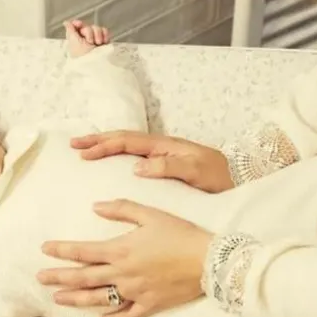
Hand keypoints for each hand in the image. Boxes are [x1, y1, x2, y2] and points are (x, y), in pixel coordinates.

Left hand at [39, 200, 211, 316]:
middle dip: (60, 277)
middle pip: (84, 277)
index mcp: (122, 249)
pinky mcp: (150, 304)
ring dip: (76, 299)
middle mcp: (124, 273)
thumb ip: (121, 209)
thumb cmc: (181, 232)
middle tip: (40, 278)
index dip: (62, 250)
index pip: (84, 251)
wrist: (208, 259)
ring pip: (99, 299)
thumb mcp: (151, 214)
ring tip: (58, 299)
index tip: (44, 249)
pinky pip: (127, 316)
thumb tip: (95, 206)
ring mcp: (136, 292)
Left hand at [64, 19, 109, 57]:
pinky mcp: (104, 41)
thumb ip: (70, 30)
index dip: (78, 23)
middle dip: (89, 32)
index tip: (80, 25)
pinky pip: (104, 31)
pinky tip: (104, 41)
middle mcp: (85, 38)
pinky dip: (105, 34)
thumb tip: (66, 22)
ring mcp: (95, 39)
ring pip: (96, 28)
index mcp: (75, 38)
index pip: (76, 25)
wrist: (97, 63)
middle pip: (87, 26)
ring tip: (98, 43)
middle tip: (90, 42)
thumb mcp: (74, 42)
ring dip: (97, 34)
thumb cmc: (83, 55)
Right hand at [70, 131, 233, 192]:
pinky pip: (136, 155)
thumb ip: (169, 166)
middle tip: (74, 145)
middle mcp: (162, 147)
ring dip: (106, 145)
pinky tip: (111, 163)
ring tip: (85, 150)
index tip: (84, 153)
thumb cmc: (221, 176)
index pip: (128, 142)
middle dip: (98, 140)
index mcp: (165, 146)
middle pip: (124, 139)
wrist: (241, 177)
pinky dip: (119, 154)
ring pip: (128, 145)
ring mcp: (164, 154)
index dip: (104, 146)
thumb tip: (137, 166)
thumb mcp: (197, 172)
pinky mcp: (167, 164)